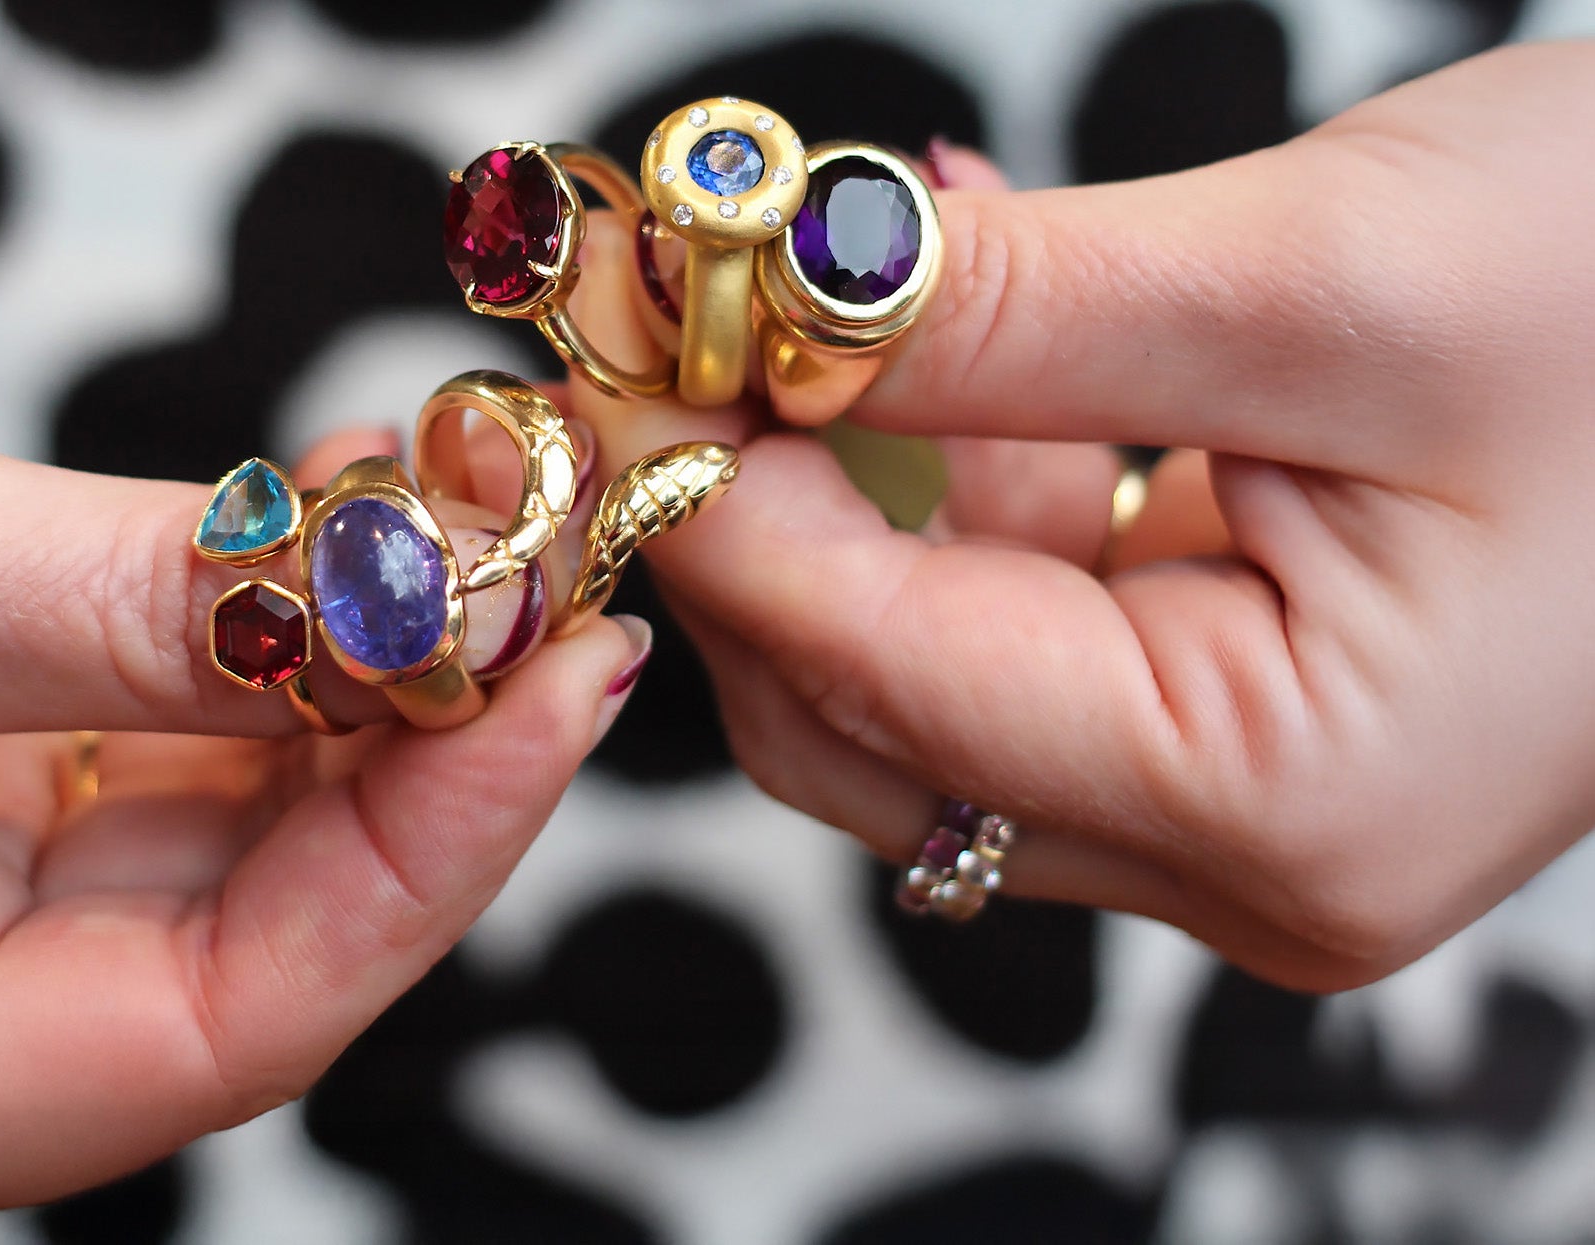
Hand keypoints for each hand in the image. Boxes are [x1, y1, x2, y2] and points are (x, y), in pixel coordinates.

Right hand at [0, 182, 649, 1241]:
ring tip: (467, 525)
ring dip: (361, 678)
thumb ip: (142, 617)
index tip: (563, 685)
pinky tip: (347, 526)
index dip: (426, 859)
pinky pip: (168, 740)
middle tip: (550, 579)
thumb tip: (414, 613)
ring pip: (228, 834)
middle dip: (418, 751)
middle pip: (252, 937)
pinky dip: (271, 637)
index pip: (220, 1029)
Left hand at [573, 41, 1594, 992]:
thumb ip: (1016, 319)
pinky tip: (974, 333)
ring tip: (847, 296)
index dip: (713, 512)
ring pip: (937, 679)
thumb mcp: (1330, 282)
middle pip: (877, 715)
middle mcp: (1257, 857)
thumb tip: (766, 308)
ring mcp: (1255, 804)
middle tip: (678, 328)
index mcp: (1285, 805)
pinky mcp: (1253, 718)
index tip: (601, 367)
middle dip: (761, 516)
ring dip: (861, 490)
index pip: (882, 673)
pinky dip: (968, 487)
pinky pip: (1037, 628)